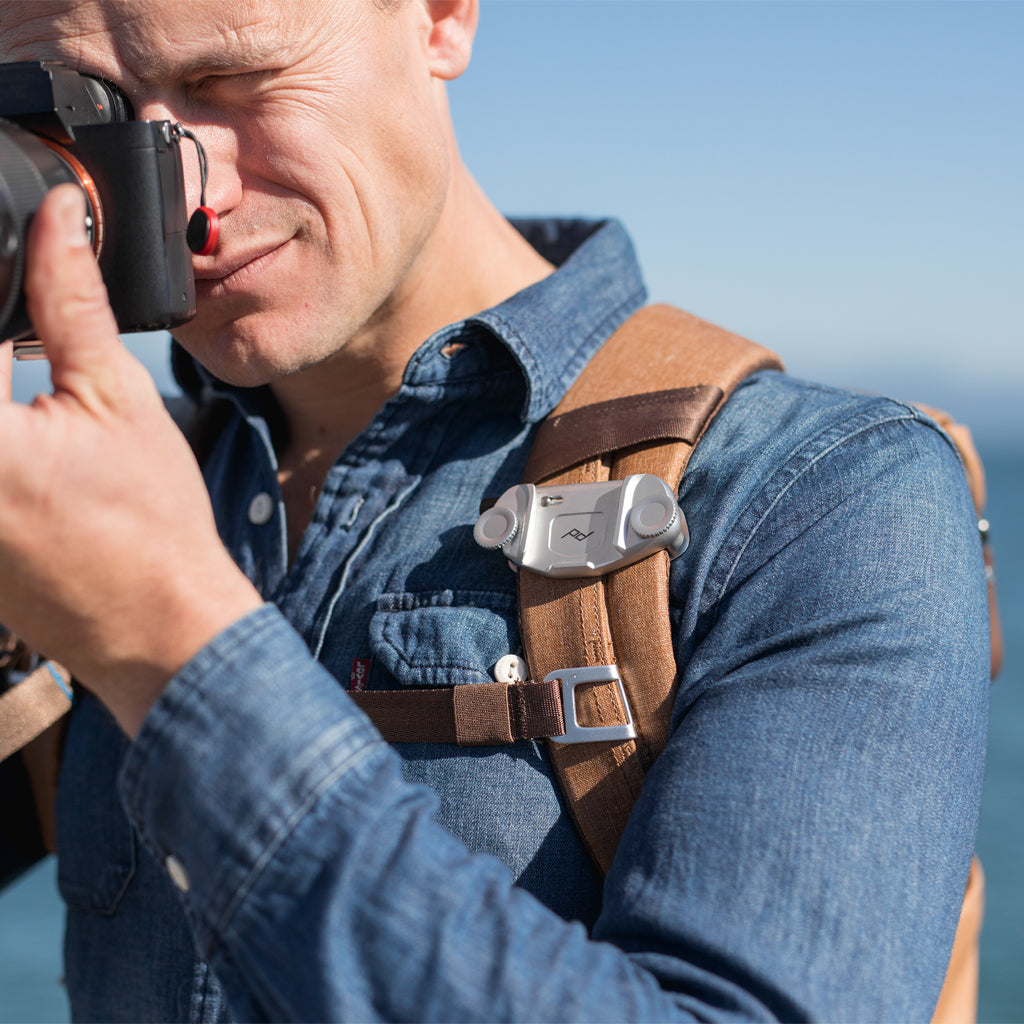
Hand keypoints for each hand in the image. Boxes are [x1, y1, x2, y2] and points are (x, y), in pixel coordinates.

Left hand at [0, 185, 261, 735]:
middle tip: (34, 351)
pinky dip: (4, 427)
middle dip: (10, 349)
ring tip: (33, 386)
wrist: (157, 626)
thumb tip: (61, 223)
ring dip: (3, 382)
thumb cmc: (149, 528)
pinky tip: (25, 432)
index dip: (3, 286)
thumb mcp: (115, 397)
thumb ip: (70, 299)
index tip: (26, 301)